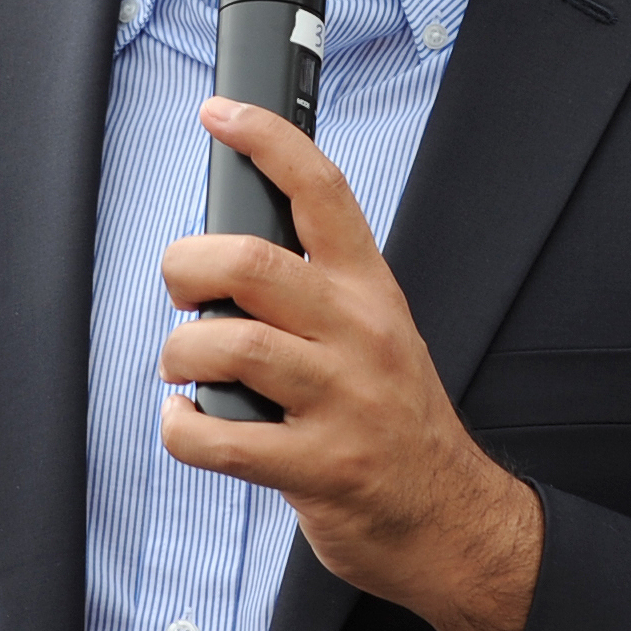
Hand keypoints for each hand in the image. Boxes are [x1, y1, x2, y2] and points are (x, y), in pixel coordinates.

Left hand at [158, 100, 542, 630]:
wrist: (449, 517)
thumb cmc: (394, 421)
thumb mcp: (377, 334)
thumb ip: (317, 294)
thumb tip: (225, 257)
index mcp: (370, 292)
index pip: (322, 192)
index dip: (267, 141)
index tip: (220, 114)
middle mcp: (359, 335)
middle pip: (252, 264)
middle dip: (187, 267)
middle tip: (182, 291)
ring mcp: (342, 402)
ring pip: (229, 346)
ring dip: (181, 354)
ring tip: (184, 368)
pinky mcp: (318, 467)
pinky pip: (218, 439)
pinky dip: (181, 429)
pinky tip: (187, 424)